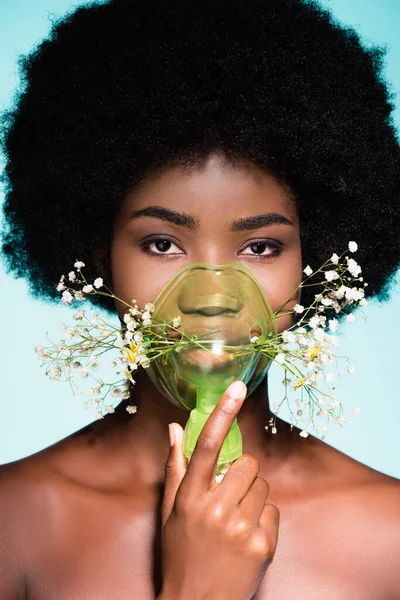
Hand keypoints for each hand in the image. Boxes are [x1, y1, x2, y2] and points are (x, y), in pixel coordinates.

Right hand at [159, 380, 279, 599]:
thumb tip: (176, 428)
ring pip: (263, 485)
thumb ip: (175, 467)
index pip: (207, 445)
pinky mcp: (263, 545)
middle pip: (247, 464)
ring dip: (253, 496)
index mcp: (190, 498)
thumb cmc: (180, 553)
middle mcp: (215, 510)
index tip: (237, 387)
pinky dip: (263, 519)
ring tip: (236, 520)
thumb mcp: (171, 512)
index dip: (223, 412)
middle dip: (242, 474)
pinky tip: (247, 537)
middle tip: (230, 494)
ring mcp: (241, 528)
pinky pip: (273, 511)